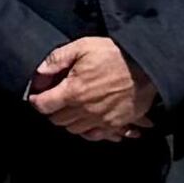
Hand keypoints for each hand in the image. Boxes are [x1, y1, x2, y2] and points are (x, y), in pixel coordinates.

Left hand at [25, 34, 156, 139]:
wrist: (146, 65)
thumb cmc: (114, 54)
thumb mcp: (81, 47)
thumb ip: (56, 60)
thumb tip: (39, 74)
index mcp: (73, 92)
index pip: (44, 106)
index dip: (37, 99)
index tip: (38, 94)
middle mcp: (85, 110)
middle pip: (57, 120)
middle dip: (52, 110)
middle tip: (55, 99)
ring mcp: (101, 119)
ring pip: (74, 129)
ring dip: (69, 120)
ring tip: (72, 107)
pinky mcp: (116, 123)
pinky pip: (95, 135)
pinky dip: (88, 130)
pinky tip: (88, 120)